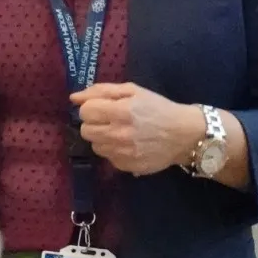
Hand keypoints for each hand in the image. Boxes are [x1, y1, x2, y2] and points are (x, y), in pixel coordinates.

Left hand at [72, 82, 205, 174]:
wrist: (184, 134)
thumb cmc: (158, 108)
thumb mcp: (133, 90)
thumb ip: (101, 91)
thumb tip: (74, 97)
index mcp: (120, 112)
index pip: (85, 112)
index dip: (92, 108)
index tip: (103, 107)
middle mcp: (119, 135)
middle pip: (86, 131)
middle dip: (95, 123)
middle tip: (111, 120)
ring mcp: (122, 153)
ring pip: (95, 146)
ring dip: (103, 138)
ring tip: (121, 132)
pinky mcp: (126, 167)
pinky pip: (108, 158)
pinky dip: (114, 150)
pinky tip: (128, 144)